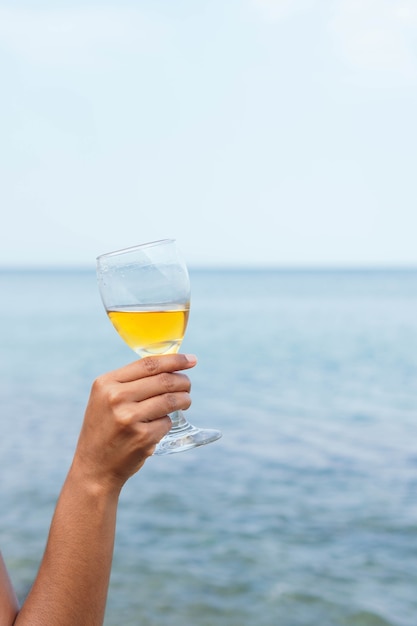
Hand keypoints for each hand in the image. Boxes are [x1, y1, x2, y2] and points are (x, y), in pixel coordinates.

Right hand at [70, 354, 196, 492]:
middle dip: (183, 381)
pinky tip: (159, 426)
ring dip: (184, 400)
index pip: (148, 364)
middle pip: (164, 381)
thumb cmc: (105, 428)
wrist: (94, 467)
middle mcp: (116, 398)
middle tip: (188, 386)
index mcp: (106, 383)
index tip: (191, 360)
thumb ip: (130, 381)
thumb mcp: (105, 398)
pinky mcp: (142, 437)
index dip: (174, 360)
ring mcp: (129, 418)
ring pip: (170, 400)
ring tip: (185, 401)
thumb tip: (169, 366)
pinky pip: (167, 422)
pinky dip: (168, 423)